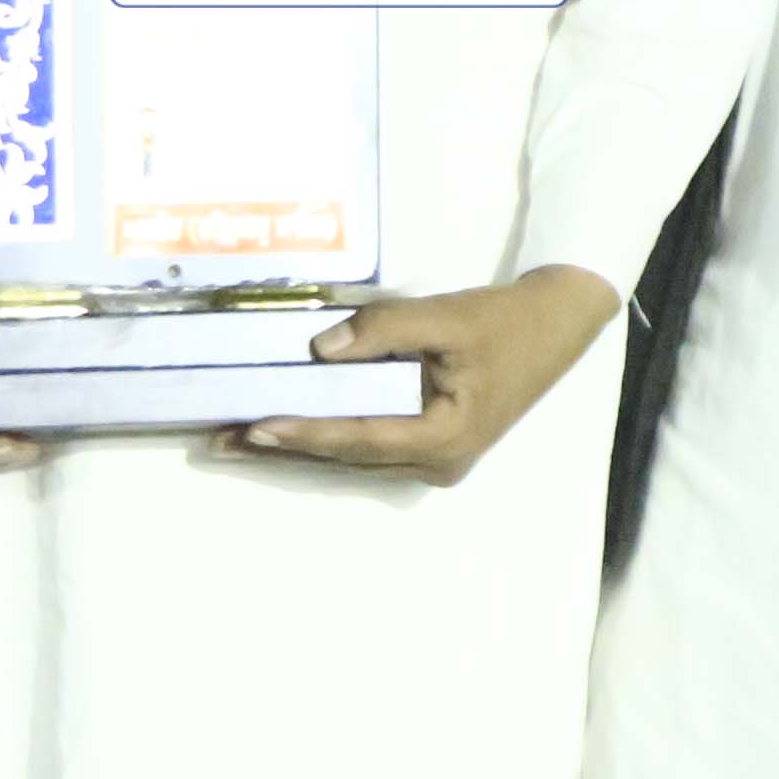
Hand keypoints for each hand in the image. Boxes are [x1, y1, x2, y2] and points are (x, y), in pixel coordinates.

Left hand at [243, 265, 619, 484]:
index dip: (305, 432)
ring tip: (238, 440)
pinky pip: (368, 444)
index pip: (359, 438)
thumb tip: (322, 349)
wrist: (557, 324)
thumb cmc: (505, 321)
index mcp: (445, 438)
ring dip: (298, 446)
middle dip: (285, 448)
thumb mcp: (448, 316)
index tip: (257, 426)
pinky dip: (327, 435)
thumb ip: (385, 328)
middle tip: (221, 443)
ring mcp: (435, 459)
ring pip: (353, 456)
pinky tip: (289, 430)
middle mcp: (436, 462)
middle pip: (347, 457)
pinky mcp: (431, 445)